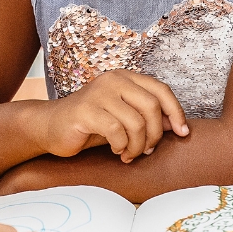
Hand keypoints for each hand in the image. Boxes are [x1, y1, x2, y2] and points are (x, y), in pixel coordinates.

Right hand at [33, 69, 189, 162]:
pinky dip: (120, 146)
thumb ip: (147, 117)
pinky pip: (116, 131)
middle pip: (152, 107)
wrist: (50, 127)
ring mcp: (99, 93)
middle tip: (147, 150)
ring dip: (137, 146)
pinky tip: (115, 150)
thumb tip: (177, 126)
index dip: (176, 112)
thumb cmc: (91, 124)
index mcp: (126, 77)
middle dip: (155, 135)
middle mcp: (113, 80)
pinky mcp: (85, 110)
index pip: (161, 90)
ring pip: (136, 122)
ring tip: (128, 154)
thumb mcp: (123, 118)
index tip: (183, 133)